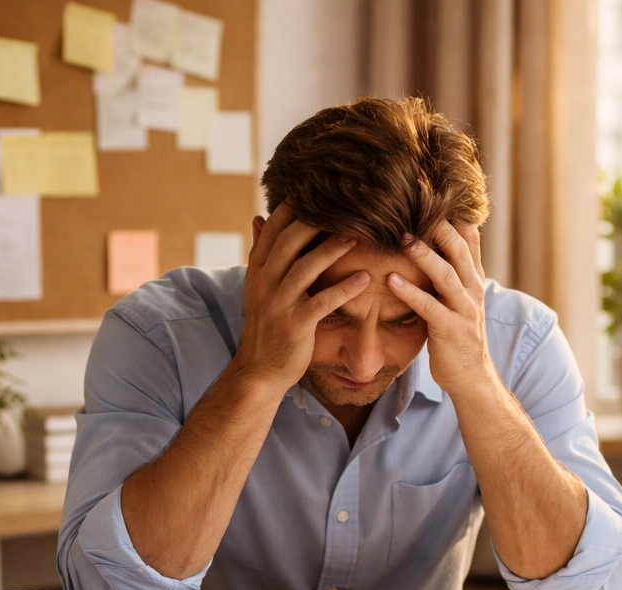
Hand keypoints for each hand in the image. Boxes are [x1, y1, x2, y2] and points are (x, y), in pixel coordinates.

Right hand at [238, 203, 368, 391]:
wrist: (261, 369)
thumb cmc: (269, 324)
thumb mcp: (259, 286)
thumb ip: (262, 253)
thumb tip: (258, 216)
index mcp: (258, 269)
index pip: (274, 229)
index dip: (294, 207)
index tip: (318, 188)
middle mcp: (264, 282)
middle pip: (288, 242)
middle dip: (315, 221)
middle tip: (344, 204)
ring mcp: (278, 304)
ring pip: (305, 269)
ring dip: (332, 250)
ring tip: (358, 235)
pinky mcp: (295, 325)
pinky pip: (322, 302)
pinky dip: (343, 289)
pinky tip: (364, 278)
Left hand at [388, 221, 490, 394]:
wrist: (471, 377)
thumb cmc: (458, 334)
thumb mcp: (461, 298)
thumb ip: (452, 271)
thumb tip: (440, 241)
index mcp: (473, 279)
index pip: (468, 239)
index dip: (454, 215)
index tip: (434, 192)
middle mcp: (472, 290)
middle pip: (458, 250)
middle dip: (438, 227)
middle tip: (415, 204)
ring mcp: (464, 310)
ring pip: (446, 275)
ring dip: (424, 254)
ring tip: (403, 237)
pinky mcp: (451, 330)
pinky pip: (429, 307)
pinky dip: (410, 292)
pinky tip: (390, 280)